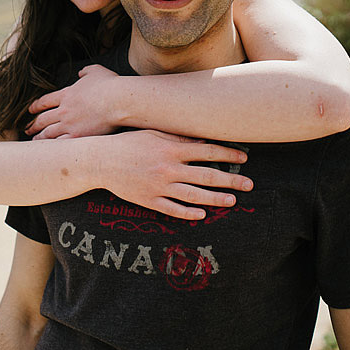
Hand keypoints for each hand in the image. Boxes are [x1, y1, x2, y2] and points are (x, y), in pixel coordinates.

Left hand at [27, 65, 119, 138]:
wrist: (117, 99)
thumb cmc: (109, 84)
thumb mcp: (96, 71)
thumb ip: (86, 71)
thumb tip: (81, 72)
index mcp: (67, 94)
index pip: (45, 101)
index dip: (36, 106)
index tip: (31, 110)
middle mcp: (64, 110)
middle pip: (43, 119)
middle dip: (33, 124)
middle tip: (27, 128)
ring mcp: (70, 124)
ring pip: (48, 132)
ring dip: (39, 137)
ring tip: (34, 140)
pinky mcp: (78, 135)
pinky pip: (60, 143)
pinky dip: (52, 146)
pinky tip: (47, 150)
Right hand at [99, 130, 252, 219]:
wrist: (100, 161)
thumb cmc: (128, 143)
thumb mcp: (154, 134)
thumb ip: (178, 138)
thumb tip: (202, 141)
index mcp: (171, 149)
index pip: (207, 152)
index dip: (228, 155)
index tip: (244, 158)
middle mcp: (168, 169)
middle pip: (206, 176)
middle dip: (230, 180)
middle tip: (249, 184)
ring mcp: (158, 186)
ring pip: (193, 195)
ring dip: (215, 199)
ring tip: (232, 201)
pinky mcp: (148, 200)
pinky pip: (172, 209)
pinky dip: (188, 213)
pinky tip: (202, 215)